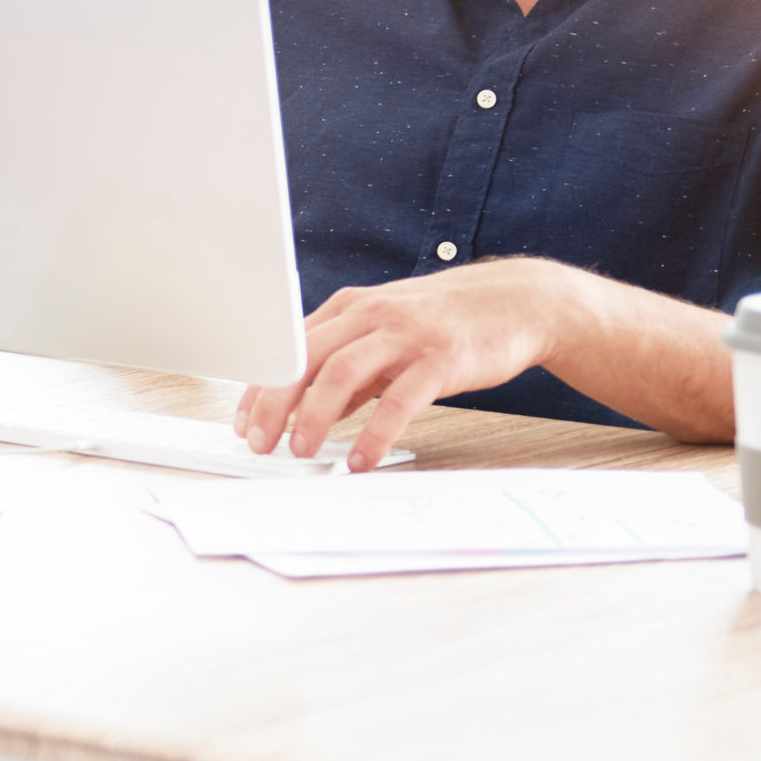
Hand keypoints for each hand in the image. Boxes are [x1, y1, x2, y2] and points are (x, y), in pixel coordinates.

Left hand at [234, 258, 576, 470]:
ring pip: (342, 374)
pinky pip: (399, 400)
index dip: (261, 387)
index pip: (289, 348)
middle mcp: (371, 316)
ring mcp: (406, 335)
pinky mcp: (440, 359)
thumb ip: (350, 373)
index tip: (242, 422)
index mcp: (351, 309)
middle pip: (305, 359)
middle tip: (259, 443)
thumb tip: (309, 414)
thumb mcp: (386, 338)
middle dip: (273, 404)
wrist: (517, 302)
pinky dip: (374, 433)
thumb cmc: (446, 322)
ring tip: (301, 451)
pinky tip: (361, 458)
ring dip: (314, 417)